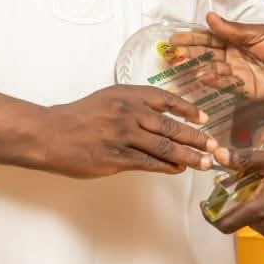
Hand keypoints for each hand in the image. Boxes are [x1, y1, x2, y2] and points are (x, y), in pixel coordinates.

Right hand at [41, 84, 217, 178]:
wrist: (50, 133)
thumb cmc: (79, 116)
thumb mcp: (109, 98)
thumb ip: (134, 104)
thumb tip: (163, 116)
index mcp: (128, 94)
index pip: (166, 99)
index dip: (188, 109)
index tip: (204, 118)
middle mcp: (129, 112)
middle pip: (171, 125)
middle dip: (196, 137)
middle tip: (213, 145)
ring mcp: (123, 135)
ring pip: (164, 146)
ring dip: (188, 155)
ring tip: (204, 162)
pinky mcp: (116, 157)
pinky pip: (148, 163)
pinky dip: (166, 166)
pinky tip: (178, 169)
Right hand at [172, 12, 263, 101]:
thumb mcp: (258, 34)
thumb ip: (233, 30)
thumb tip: (209, 17)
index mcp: (236, 41)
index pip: (209, 38)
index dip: (191, 38)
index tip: (173, 39)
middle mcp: (232, 58)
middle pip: (206, 55)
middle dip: (188, 54)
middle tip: (169, 54)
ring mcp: (236, 74)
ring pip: (212, 70)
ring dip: (197, 67)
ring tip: (182, 66)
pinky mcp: (243, 90)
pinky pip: (225, 85)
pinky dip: (213, 81)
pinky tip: (202, 77)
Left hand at [206, 146, 263, 243]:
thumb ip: (247, 159)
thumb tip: (220, 155)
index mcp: (261, 210)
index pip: (225, 223)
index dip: (211, 214)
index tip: (206, 203)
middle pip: (242, 218)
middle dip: (241, 201)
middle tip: (248, 182)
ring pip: (258, 222)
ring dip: (258, 207)